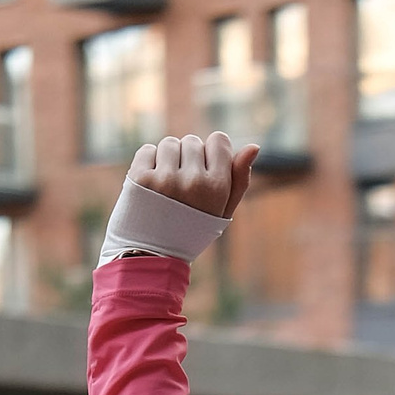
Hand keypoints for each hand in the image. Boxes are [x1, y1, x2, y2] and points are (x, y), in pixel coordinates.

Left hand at [129, 131, 257, 221]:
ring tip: (166, 187)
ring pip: (169, 144)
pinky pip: (147, 150)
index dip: (212, 154)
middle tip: (182, 189)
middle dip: (188, 159)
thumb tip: (254, 146)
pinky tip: (150, 185)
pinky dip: (148, 163)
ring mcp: (164, 179)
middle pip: (193, 141)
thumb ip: (239, 179)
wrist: (152, 253)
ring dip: (167, 159)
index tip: (204, 173)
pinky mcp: (140, 177)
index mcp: (216, 187)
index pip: (219, 140)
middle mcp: (192, 181)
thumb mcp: (222, 210)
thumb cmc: (192, 228)